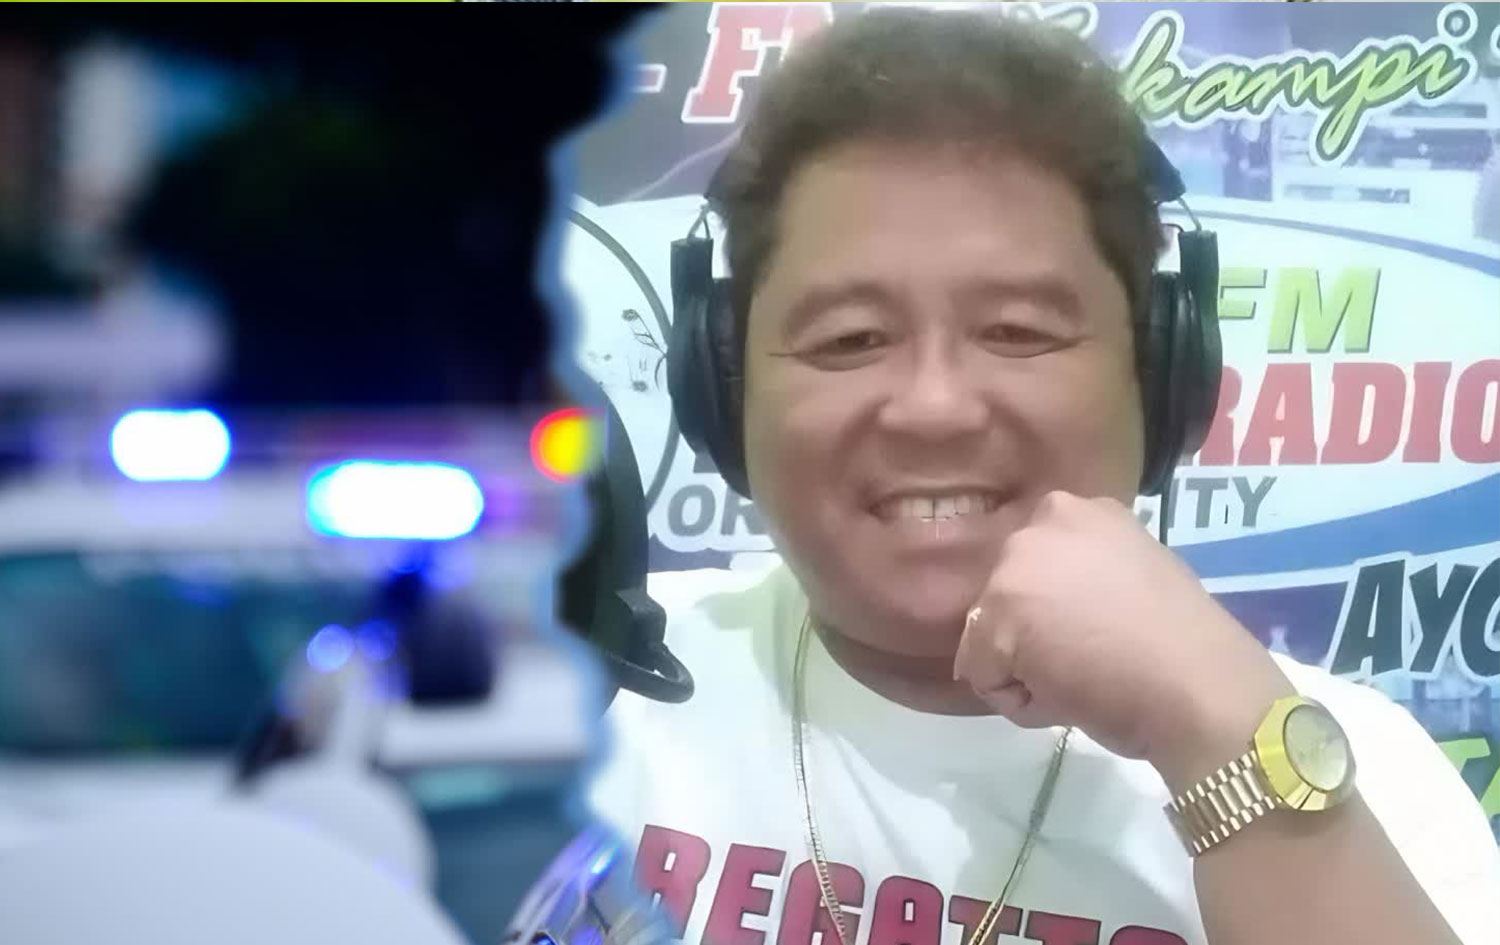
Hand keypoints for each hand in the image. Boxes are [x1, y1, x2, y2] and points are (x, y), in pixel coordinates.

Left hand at [952, 490, 1294, 790]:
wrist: (1196, 686)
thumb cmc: (1180, 643)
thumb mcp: (1135, 572)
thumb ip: (1090, 572)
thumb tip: (1061, 605)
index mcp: (1079, 510)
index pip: (1032, 564)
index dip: (1053, 605)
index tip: (1093, 626)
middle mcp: (1040, 525)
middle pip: (1004, 594)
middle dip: (1033, 633)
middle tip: (1090, 655)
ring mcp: (1014, 569)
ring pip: (991, 636)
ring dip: (1028, 668)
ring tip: (1084, 676)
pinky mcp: (996, 619)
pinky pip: (985, 677)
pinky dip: (1020, 701)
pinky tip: (1069, 696)